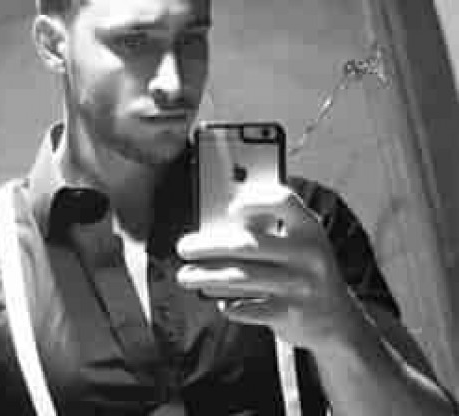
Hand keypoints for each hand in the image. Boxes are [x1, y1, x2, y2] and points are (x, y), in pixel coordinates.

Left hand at [176, 184, 364, 351]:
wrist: (337, 321)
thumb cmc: (305, 273)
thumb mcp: (299, 245)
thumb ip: (266, 231)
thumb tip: (213, 225)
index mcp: (310, 229)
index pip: (283, 202)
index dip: (254, 200)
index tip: (229, 207)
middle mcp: (309, 255)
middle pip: (248, 243)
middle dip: (207, 246)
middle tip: (184, 248)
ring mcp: (301, 285)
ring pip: (241, 277)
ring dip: (206, 276)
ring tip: (186, 276)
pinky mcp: (292, 314)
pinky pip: (248, 306)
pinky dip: (228, 304)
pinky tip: (219, 300)